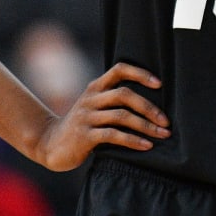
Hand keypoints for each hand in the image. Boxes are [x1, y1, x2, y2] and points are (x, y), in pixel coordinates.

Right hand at [29, 63, 168, 171]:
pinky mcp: (84, 135)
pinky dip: (133, 140)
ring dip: (146, 126)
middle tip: (166, 121)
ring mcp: (86, 117)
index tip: (159, 84)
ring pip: (121, 116)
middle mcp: (91, 98)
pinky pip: (113, 135)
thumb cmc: (81, 126)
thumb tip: (151, 105)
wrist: (49, 144)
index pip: (119, 69)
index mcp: (95, 88)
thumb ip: (113, 102)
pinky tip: (146, 146)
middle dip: (149, 107)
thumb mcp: (94, 108)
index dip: (140, 73)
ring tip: (162, 135)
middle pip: (124, 94)